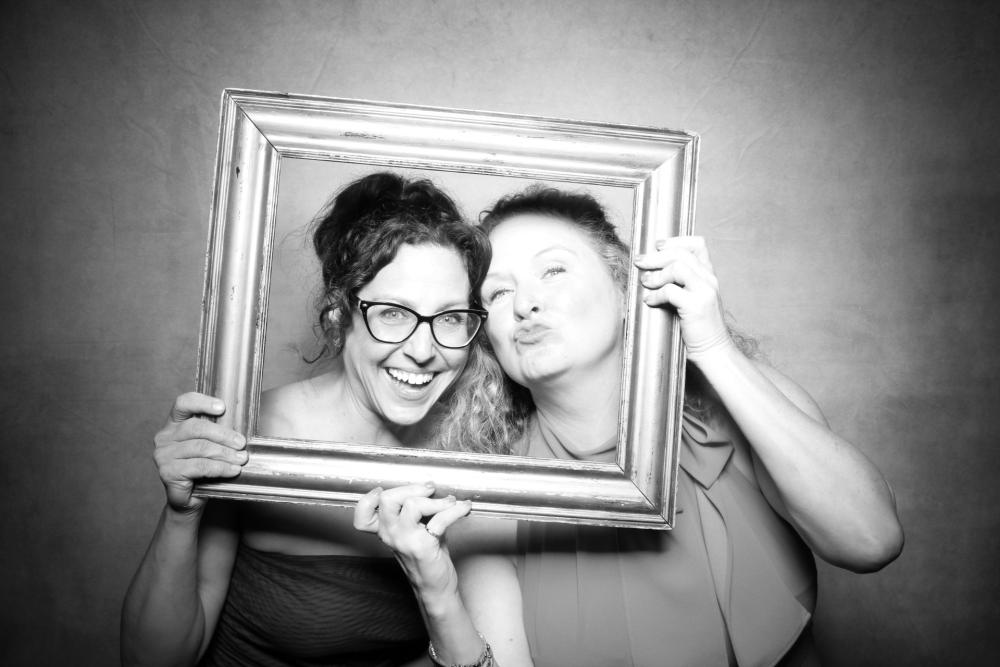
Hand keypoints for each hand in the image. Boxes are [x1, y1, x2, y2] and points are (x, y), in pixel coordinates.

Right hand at [153, 392, 246, 513]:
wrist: (190, 499)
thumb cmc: (202, 470)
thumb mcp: (210, 446)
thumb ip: (217, 434)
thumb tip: (240, 431)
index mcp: (174, 424)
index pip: (183, 404)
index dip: (202, 402)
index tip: (222, 407)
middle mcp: (164, 437)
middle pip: (197, 427)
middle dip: (224, 435)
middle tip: (241, 444)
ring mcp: (163, 455)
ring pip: (201, 448)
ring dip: (225, 453)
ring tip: (241, 459)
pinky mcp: (168, 472)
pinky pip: (200, 466)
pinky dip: (220, 468)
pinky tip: (233, 470)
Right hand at [354, 483, 471, 595]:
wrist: (435, 587)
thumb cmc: (427, 557)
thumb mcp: (416, 531)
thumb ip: (417, 511)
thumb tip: (432, 489)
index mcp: (385, 531)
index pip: (363, 515)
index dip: (368, 500)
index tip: (383, 490)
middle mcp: (390, 535)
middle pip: (387, 499)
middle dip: (411, 488)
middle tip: (429, 490)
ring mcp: (405, 540)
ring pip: (412, 505)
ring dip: (436, 501)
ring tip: (450, 502)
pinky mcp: (423, 546)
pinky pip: (440, 519)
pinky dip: (455, 510)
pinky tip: (464, 509)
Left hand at [634, 236, 735, 361]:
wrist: (713, 350)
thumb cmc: (697, 327)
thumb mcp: (692, 299)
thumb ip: (681, 284)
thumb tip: (652, 271)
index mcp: (709, 275)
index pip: (697, 244)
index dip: (675, 241)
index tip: (657, 246)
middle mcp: (710, 279)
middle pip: (681, 254)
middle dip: (656, 256)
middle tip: (639, 261)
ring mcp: (705, 291)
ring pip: (677, 268)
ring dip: (656, 274)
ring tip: (645, 283)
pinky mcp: (696, 306)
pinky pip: (670, 291)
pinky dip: (656, 294)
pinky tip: (650, 301)